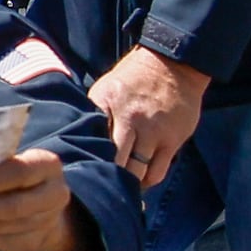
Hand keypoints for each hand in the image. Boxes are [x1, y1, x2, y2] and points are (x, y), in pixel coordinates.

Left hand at [92, 46, 208, 186]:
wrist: (174, 65)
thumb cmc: (133, 81)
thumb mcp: (106, 89)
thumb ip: (94, 116)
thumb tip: (76, 143)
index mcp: (107, 104)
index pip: (90, 141)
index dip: (84, 160)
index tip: (80, 171)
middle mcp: (130, 118)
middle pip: (114, 162)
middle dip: (106, 177)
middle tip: (100, 184)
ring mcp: (154, 131)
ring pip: (137, 172)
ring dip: (128, 182)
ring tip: (121, 185)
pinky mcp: (172, 140)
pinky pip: (157, 172)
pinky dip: (147, 180)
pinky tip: (141, 179)